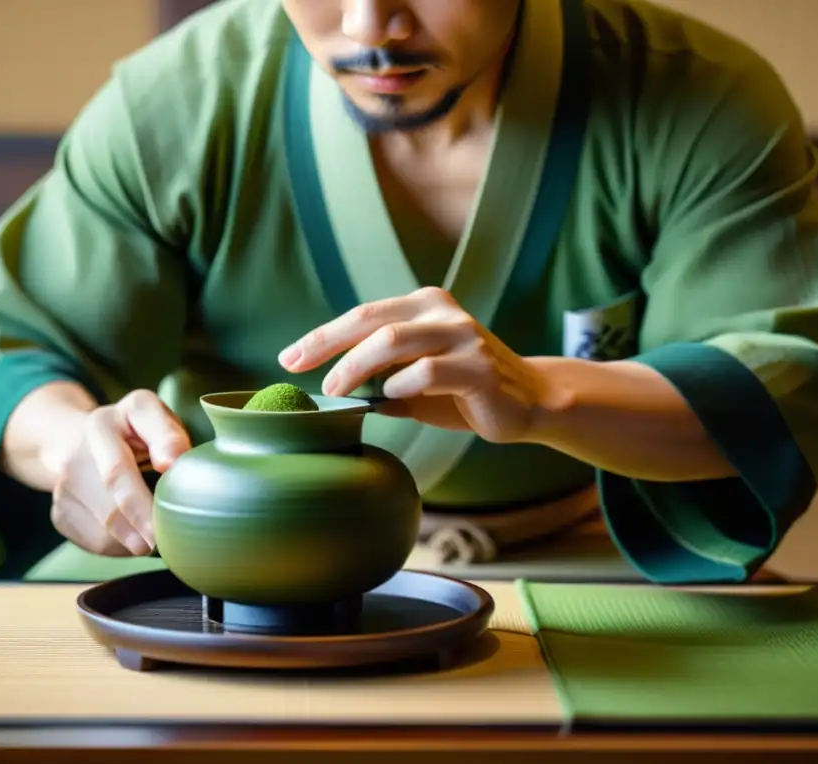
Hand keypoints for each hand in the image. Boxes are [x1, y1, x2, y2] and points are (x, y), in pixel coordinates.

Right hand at [49, 389, 191, 556]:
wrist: (82, 440)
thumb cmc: (131, 430)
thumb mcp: (152, 414)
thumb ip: (167, 433)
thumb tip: (171, 462)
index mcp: (100, 428)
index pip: (116, 472)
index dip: (140, 505)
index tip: (160, 528)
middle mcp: (73, 459)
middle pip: (110, 511)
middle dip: (144, 531)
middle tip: (170, 540)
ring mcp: (62, 490)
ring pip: (105, 534)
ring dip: (137, 541)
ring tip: (156, 527)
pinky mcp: (60, 515)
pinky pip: (97, 543)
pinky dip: (123, 546)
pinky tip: (135, 530)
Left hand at [279, 286, 545, 442]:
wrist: (529, 403)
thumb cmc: (464, 392)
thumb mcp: (415, 381)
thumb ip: (380, 378)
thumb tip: (330, 391)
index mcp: (425, 306)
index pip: (363, 315)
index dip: (322, 336)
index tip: (288, 357)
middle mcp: (444, 312)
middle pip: (371, 321)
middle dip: (327, 345)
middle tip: (300, 371)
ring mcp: (464, 336)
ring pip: (394, 341)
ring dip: (356, 366)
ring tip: (336, 390)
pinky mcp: (479, 367)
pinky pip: (427, 372)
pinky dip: (399, 385)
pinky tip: (390, 397)